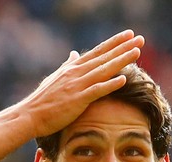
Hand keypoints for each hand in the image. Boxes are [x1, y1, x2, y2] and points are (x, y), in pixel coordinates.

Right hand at [20, 30, 144, 137]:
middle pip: (104, 57)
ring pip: (103, 70)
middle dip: (123, 47)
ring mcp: (77, 85)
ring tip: (137, 52)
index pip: (98, 52)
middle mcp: (76, 72)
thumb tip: (73, 54)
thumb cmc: (43, 100)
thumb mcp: (55, 77)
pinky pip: (96, 90)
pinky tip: (123, 79)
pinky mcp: (77, 100)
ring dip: (121, 61)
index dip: (114, 43)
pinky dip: (110, 84)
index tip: (129, 35)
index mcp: (73, 67)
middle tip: (141, 38)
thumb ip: (67, 65)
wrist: (30, 115)